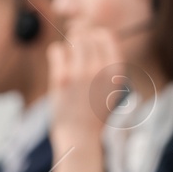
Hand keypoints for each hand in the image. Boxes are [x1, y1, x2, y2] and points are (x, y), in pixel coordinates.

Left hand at [46, 27, 121, 171]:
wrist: (80, 136)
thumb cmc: (94, 112)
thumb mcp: (112, 89)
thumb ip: (108, 65)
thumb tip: (95, 35)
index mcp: (116, 72)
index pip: (107, 36)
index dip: (96, 35)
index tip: (89, 43)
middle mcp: (101, 70)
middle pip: (87, 36)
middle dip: (79, 39)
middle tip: (74, 53)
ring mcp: (81, 72)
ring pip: (72, 40)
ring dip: (68, 47)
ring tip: (67, 62)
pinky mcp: (62, 77)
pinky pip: (56, 50)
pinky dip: (56, 54)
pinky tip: (58, 65)